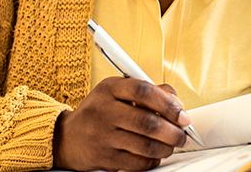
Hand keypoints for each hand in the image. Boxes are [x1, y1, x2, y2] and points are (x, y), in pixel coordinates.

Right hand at [52, 77, 188, 170]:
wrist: (68, 137)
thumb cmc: (99, 112)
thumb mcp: (116, 92)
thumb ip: (147, 92)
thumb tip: (176, 103)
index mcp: (109, 89)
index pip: (143, 91)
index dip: (168, 103)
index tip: (182, 114)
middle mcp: (104, 111)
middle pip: (147, 122)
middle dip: (173, 131)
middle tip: (182, 134)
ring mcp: (103, 136)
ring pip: (145, 145)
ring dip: (167, 147)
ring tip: (171, 145)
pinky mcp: (104, 158)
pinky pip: (138, 163)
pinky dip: (153, 160)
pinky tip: (155, 154)